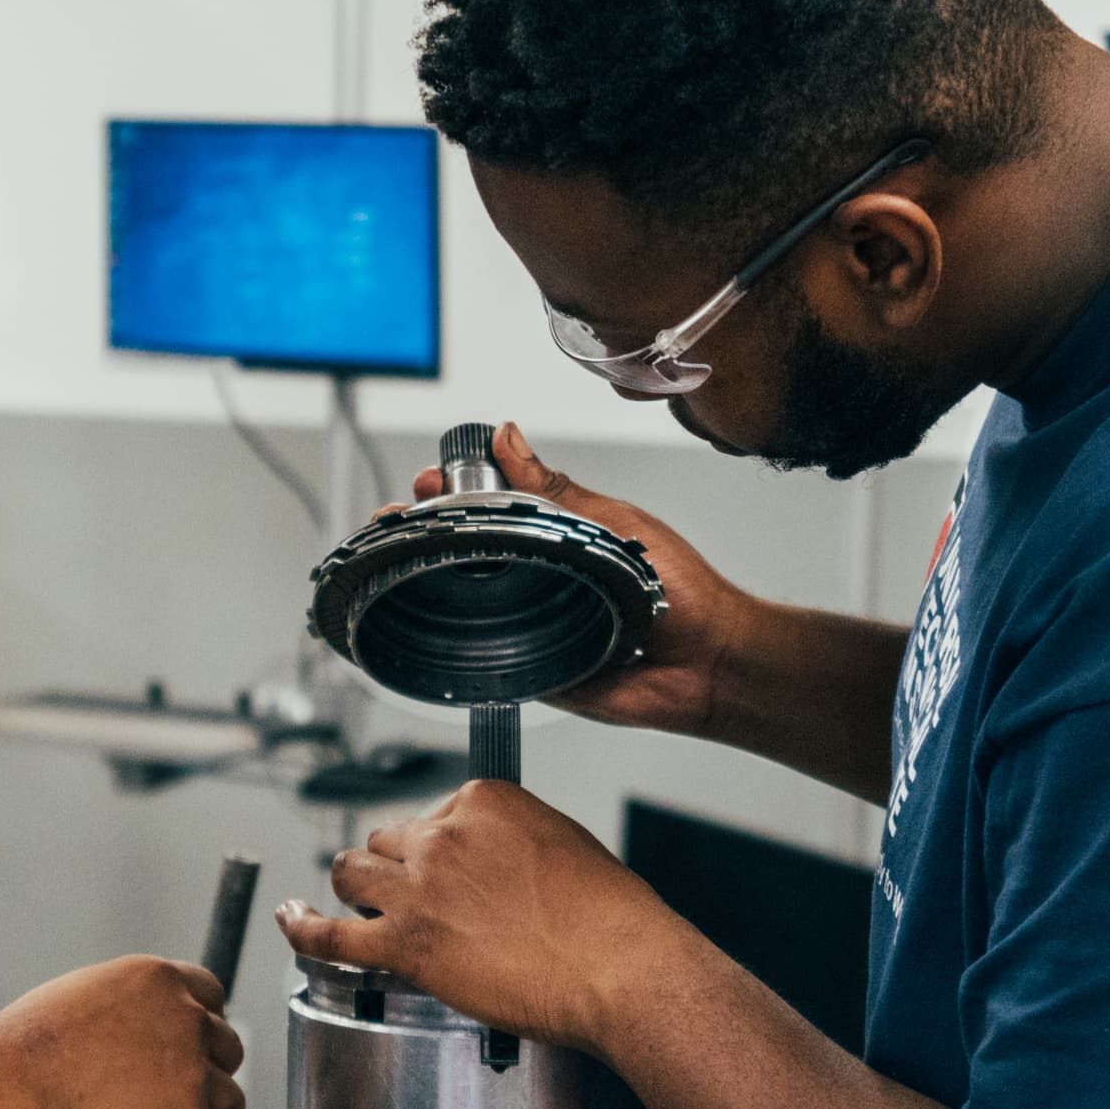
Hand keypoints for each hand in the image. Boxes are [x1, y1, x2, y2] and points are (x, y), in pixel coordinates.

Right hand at [0, 956, 246, 1108]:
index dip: (200, 1032)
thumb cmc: (20, 1053)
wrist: (5, 1093)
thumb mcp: (82, 996)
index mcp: (159, 981)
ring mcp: (193, 1076)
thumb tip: (135, 1034)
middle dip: (203, 1076)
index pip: (212, 998)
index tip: (184, 1056)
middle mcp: (186, 1020)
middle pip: (228, 1051)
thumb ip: (126, 1008)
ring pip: (232, 1104)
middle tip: (167, 1103)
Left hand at [278, 782, 692, 1054]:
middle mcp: (442, 835)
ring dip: (355, 888)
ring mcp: (418, 888)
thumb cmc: (609, 918)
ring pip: (352, 872)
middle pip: (389, 841)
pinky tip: (290, 920)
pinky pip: (327, 934)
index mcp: (483, 801)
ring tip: (359, 904)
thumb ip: (514, 844)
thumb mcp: (565, 845)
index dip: (438, 847)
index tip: (452, 869)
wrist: (617, 967)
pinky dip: (301, 926)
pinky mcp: (403, 944)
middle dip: (397, 867)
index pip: (434, 814)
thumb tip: (496, 867)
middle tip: (417, 896)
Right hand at [413, 424, 752, 738]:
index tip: (428, 482)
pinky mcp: (534, 671)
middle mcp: (540, 578)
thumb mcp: (615, 522)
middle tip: (398, 518)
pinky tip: (423, 623)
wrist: (711, 663)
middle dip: (425, 531)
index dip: (454, 493)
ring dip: (428, 578)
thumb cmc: (682, 592)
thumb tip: (507, 437)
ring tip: (398, 555)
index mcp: (558, 535)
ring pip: (468, 602)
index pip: (491, 507)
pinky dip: (455, 642)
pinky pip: (487, 658)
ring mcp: (533, 625)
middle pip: (468, 551)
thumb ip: (556, 490)